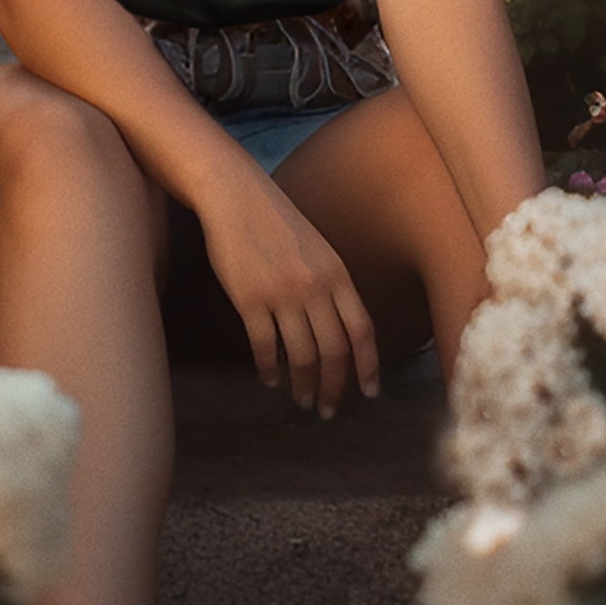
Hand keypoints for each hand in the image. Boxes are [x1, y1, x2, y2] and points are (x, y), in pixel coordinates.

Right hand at [195, 168, 379, 415]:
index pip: (362, 330)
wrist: (235, 195)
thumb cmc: (277, 222)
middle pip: (334, 351)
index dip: (368, 366)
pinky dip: (268, 368)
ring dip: (302, 384)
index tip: (370, 393)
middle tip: (328, 409)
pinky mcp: (249, 299)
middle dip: (334, 387)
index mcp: (337, 274)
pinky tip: (269, 377)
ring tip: (301, 400)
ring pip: (301, 355)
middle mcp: (314, 286)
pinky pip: (264, 346)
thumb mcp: (318, 250)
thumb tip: (343, 332)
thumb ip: (332, 286)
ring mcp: (281, 294)